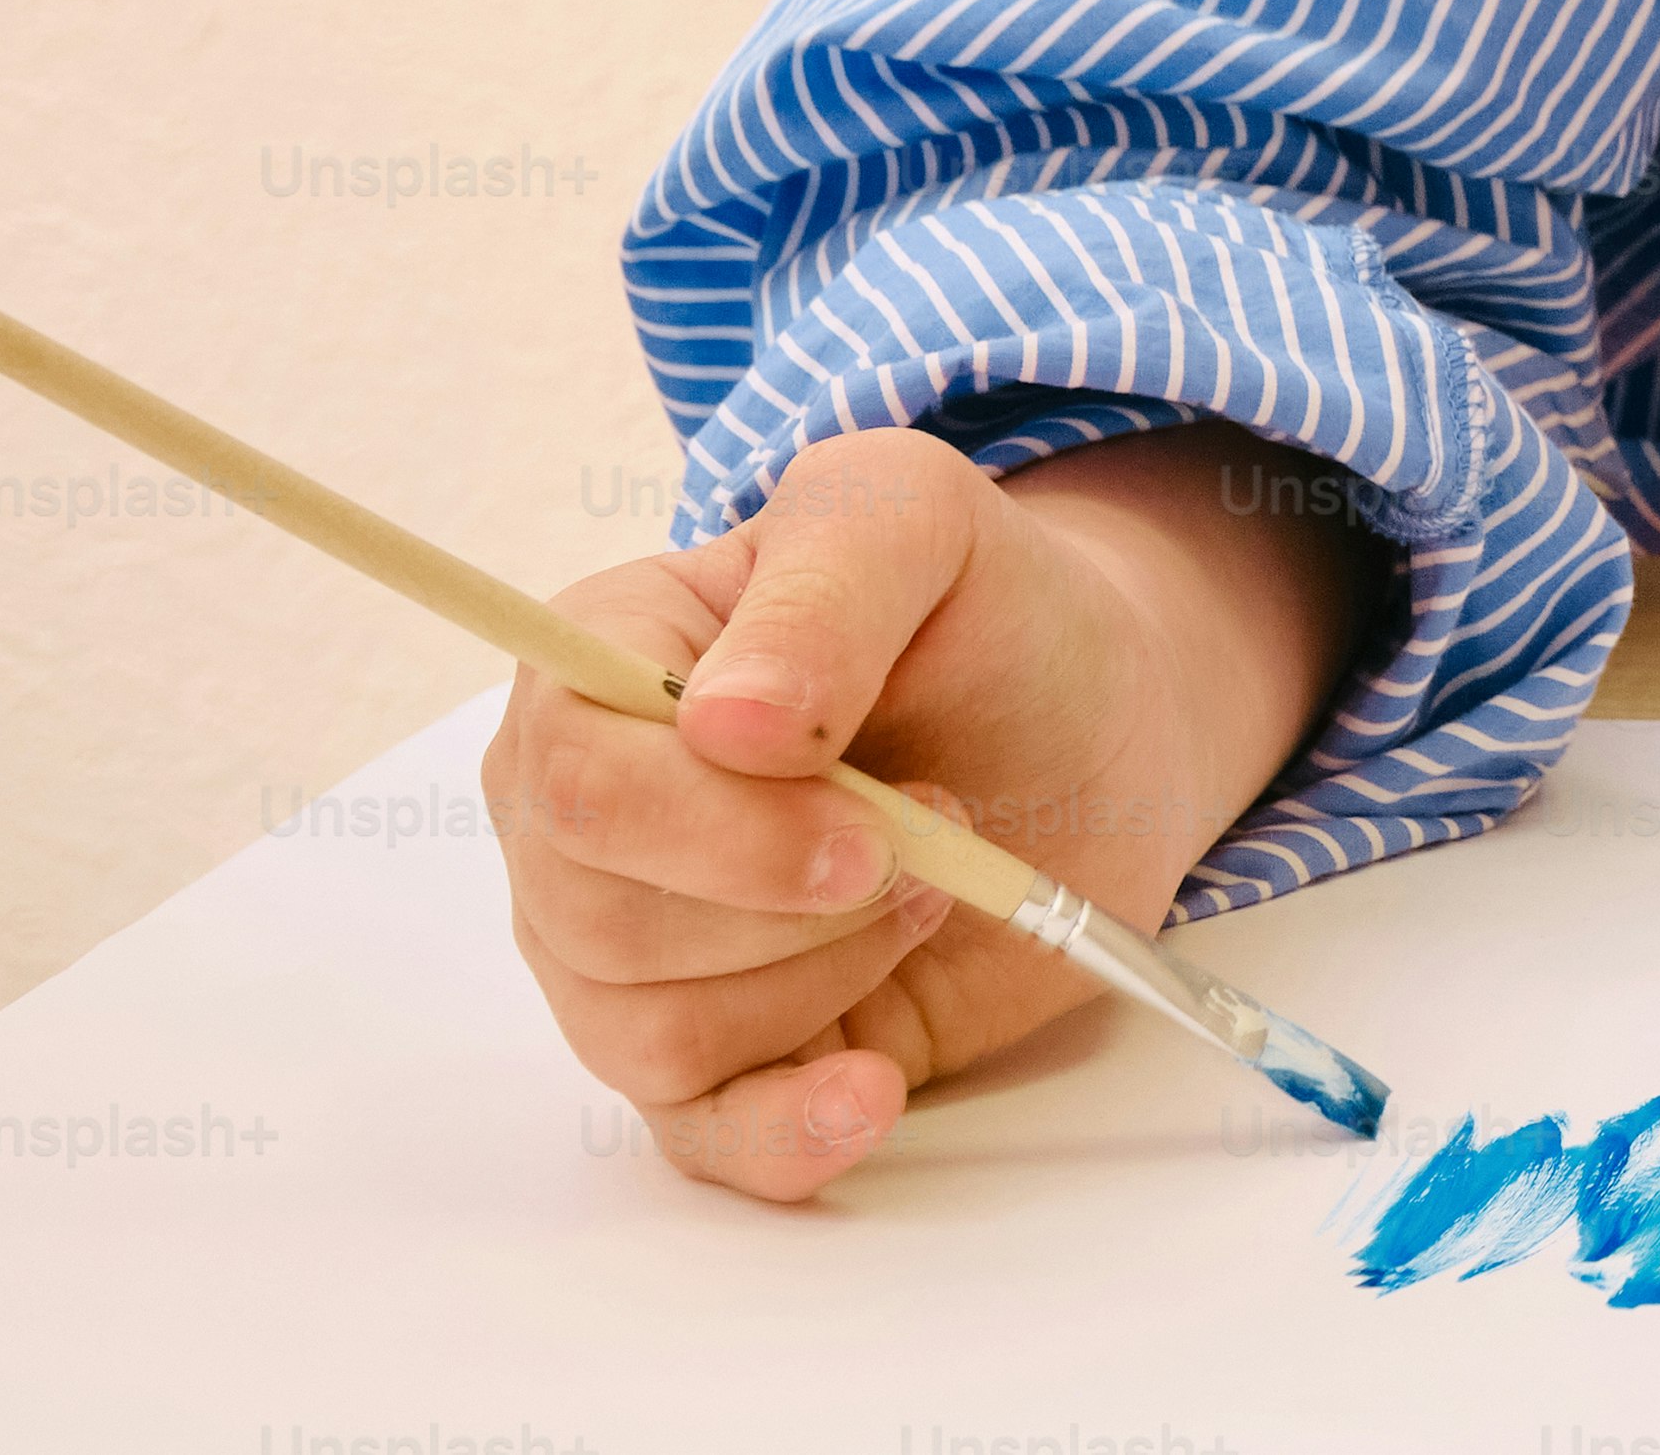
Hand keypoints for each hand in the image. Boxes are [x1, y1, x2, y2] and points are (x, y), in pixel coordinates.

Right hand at [485, 420, 1385, 1200]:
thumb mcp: (914, 520)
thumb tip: (722, 723)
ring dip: (829, 973)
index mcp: (592, 672)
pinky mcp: (728, 1054)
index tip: (867, 825)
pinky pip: (701, 1138)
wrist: (1089, 721)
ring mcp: (637, 953)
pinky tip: (867, 1091)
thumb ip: (825, 588)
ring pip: (653, 1033)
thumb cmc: (979, 606)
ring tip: (935, 887)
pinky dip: (783, 1134)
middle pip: (602, 923)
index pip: (569, 783)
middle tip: (935, 832)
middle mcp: (583, 824)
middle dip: (797, 901)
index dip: (711, 826)